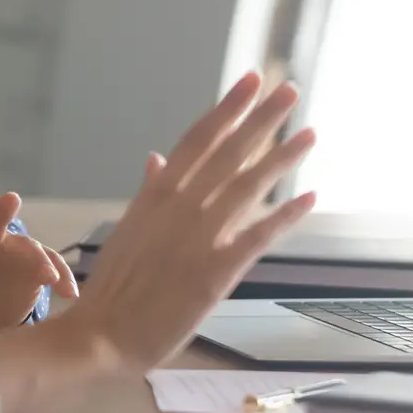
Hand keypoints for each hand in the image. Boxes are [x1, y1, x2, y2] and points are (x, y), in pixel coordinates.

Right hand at [57, 73, 316, 370]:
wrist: (104, 331)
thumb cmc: (115, 285)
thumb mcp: (129, 228)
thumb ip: (149, 192)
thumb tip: (157, 158)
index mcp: (156, 195)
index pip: (197, 140)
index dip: (226, 110)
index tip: (249, 81)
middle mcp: (179, 208)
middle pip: (227, 153)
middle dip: (260, 120)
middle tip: (288, 90)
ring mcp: (199, 237)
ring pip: (246, 186)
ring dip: (280, 158)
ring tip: (308, 132)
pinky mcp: (217, 271)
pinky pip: (258, 236)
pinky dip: (284, 216)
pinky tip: (308, 198)